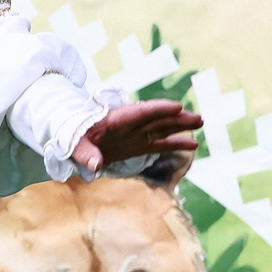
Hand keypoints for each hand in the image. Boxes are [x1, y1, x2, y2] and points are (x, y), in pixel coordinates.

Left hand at [70, 99, 201, 174]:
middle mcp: (129, 125)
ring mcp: (135, 135)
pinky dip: (175, 144)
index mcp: (114, 120)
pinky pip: (159, 144)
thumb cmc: (71, 137)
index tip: (176, 106)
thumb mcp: (72, 144)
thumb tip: (96, 165)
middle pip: (156, 119)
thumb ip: (84, 153)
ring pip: (161, 128)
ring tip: (200, 122)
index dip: (157, 109)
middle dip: (175, 117)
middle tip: (197, 117)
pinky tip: (193, 145)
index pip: (139, 112)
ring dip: (180, 126)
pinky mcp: (137, 146)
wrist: (71, 139)